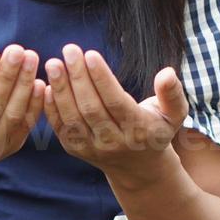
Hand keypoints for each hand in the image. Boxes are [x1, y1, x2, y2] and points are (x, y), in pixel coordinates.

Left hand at [44, 43, 188, 184]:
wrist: (139, 168)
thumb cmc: (156, 130)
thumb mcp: (174, 114)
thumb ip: (172, 94)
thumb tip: (167, 73)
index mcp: (139, 131)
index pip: (116, 102)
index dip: (102, 79)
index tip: (90, 54)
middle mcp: (114, 143)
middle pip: (91, 109)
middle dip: (78, 78)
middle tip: (69, 50)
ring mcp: (92, 149)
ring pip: (73, 118)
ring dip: (61, 90)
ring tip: (53, 63)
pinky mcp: (76, 150)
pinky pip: (61, 128)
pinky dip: (51, 108)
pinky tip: (45, 85)